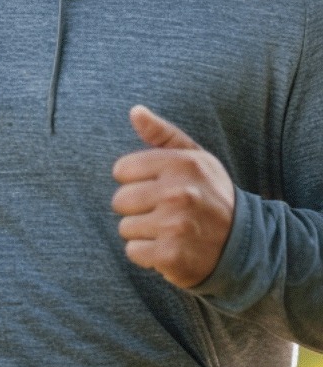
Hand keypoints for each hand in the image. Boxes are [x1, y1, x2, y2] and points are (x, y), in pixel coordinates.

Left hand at [112, 106, 236, 288]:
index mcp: (182, 164)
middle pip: (119, 200)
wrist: (247, 244)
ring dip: (144, 233)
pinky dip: (148, 255)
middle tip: (167, 213)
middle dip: (138, 209)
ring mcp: (176, 225)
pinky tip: (172, 249)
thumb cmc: (210, 195)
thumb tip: (135, 110)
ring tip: (172, 231)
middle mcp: (179, 193)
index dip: (136, 181)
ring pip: (125, 227)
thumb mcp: (195, 159)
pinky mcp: (171, 255)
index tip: (159, 187)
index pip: (121, 170)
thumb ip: (162, 134)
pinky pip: (133, 251)